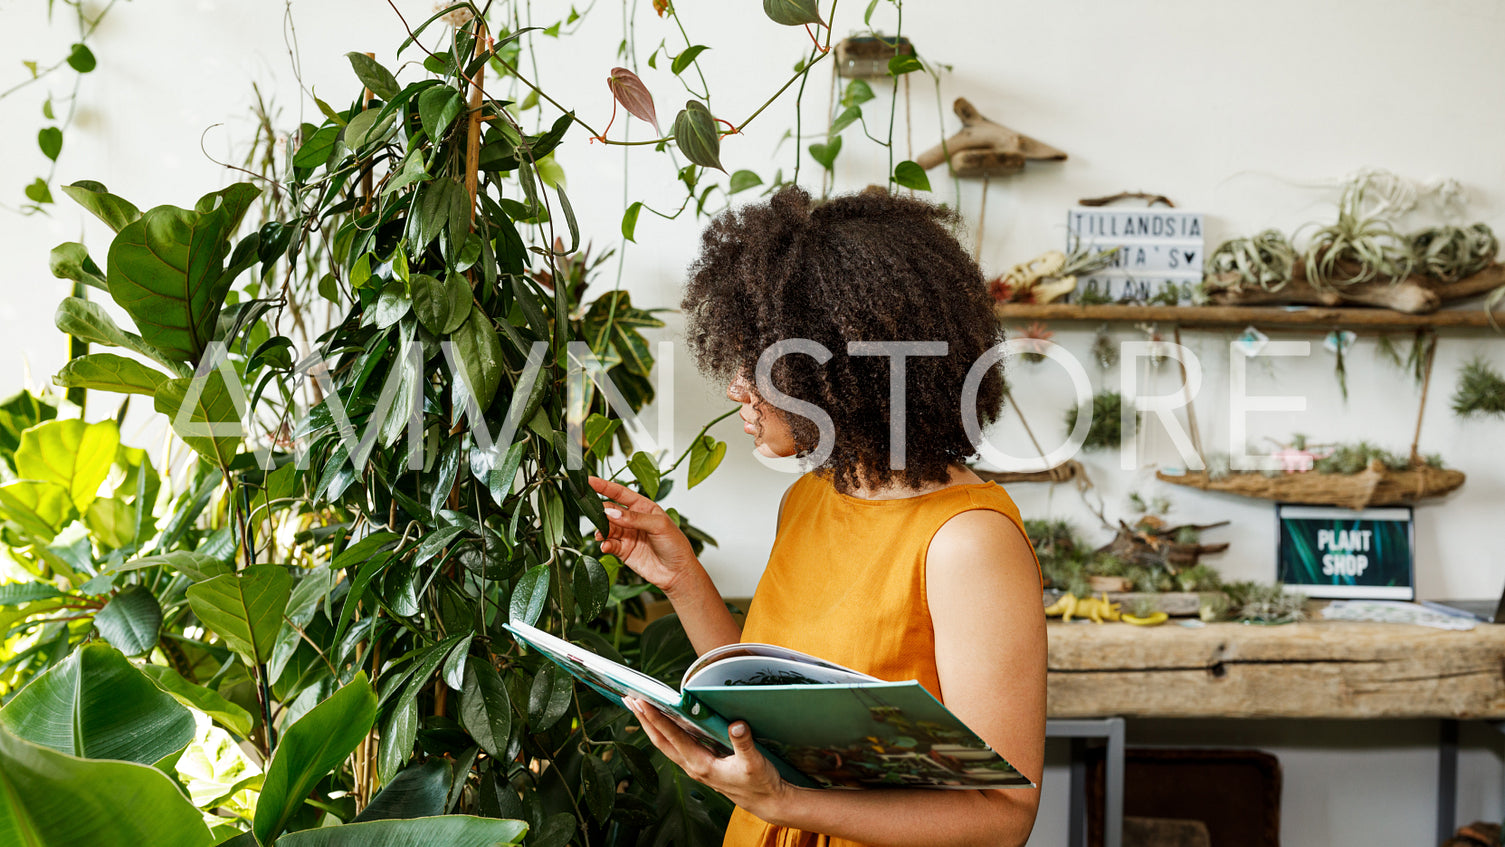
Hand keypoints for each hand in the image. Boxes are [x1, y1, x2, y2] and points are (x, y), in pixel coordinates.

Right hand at [588, 476, 701, 595]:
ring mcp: (627, 535)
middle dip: (601, 511)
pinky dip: (605, 544)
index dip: (604, 486)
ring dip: (602, 530)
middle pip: (610, 510)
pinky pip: (609, 544)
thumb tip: (611, 512)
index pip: (620, 492)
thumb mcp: (659, 525)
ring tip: (602, 534)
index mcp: (643, 507)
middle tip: (596, 515)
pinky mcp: (623, 551)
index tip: (589, 481)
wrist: (677, 573)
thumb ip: (634, 518)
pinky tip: (606, 546)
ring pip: (607, 528)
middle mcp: (633, 519)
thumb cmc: (675, 545)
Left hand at [624, 697, 790, 821]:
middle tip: (629, 699)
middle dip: (643, 720)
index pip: (672, 738)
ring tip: (640, 706)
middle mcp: (693, 766)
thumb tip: (736, 724)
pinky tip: (664, 720)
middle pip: (660, 741)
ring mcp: (695, 766)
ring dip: (651, 724)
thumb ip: (744, 743)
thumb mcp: (755, 763)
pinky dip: (665, 730)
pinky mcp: (701, 763)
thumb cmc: (760, 784)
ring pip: (666, 743)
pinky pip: (676, 745)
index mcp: (702, 765)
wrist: (766, 802)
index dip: (656, 719)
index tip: (643, 702)